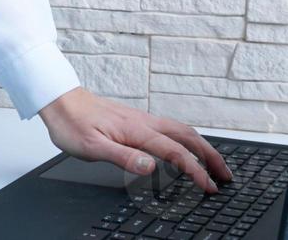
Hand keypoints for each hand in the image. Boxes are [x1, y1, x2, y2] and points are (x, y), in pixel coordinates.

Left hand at [38, 87, 232, 193]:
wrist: (61, 101)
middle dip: (211, 156)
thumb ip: (123, 157)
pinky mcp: (137, 120)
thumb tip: (150, 167)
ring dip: (202, 146)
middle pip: (188, 137)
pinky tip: (185, 147)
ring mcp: (143, 119)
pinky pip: (171, 128)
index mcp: (138, 131)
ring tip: (214, 162)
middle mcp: (145, 122)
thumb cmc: (73, 124)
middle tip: (226, 175)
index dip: (196, 170)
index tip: (209, 186)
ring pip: (182, 130)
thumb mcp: (92, 148)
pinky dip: (188, 139)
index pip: (175, 153)